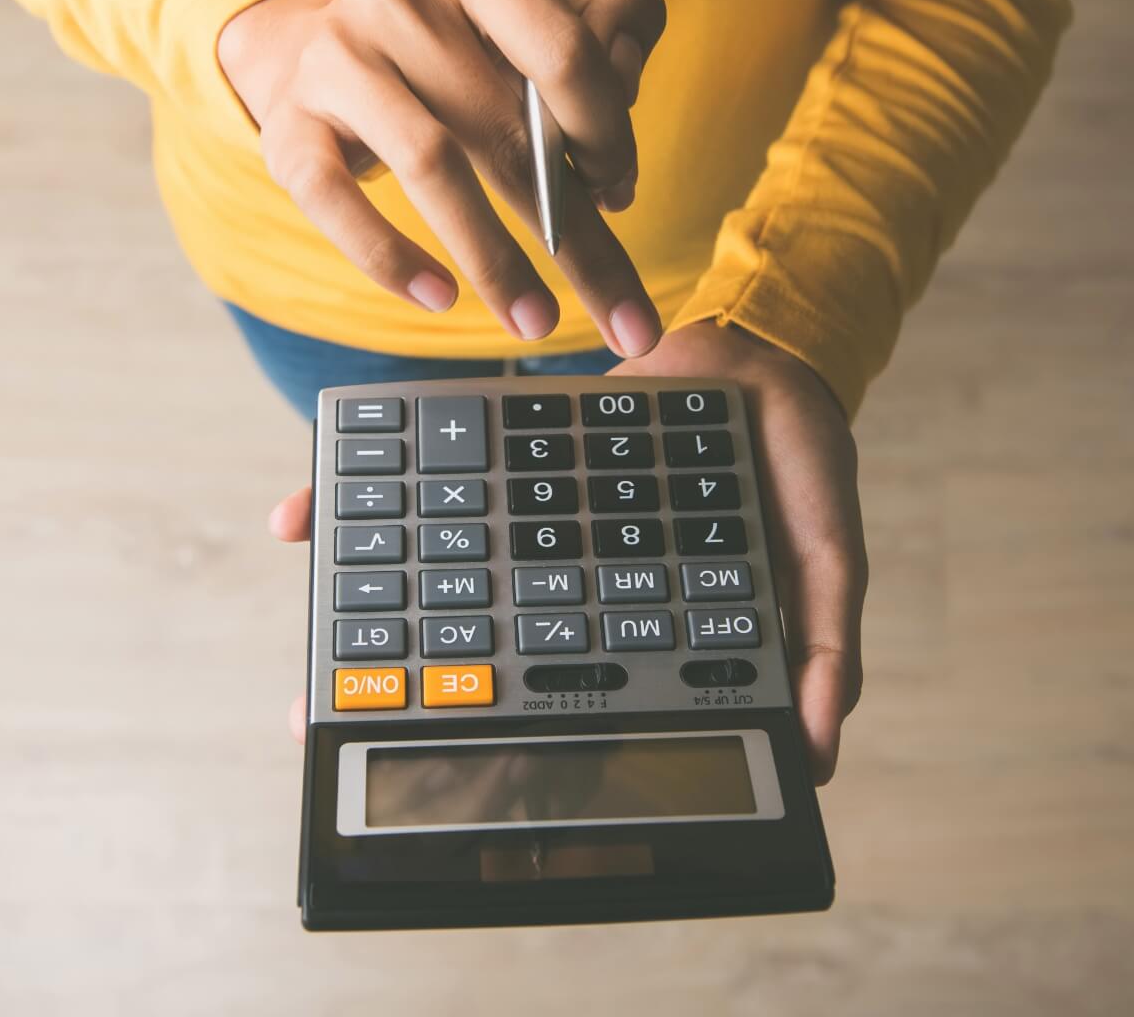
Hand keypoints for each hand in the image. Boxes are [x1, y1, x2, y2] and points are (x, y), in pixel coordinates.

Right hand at [218, 0, 667, 355]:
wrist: (317, 44)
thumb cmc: (454, 43)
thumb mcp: (536, 11)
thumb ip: (611, 33)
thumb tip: (620, 132)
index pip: (563, 50)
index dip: (608, 135)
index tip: (620, 192)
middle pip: (507, 128)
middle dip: (575, 236)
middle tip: (621, 318)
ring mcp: (332, 59)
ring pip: (430, 165)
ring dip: (494, 259)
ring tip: (535, 321)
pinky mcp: (289, 128)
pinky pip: (337, 202)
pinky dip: (389, 256)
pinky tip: (438, 296)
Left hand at [269, 322, 866, 782]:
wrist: (763, 351)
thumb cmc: (799, 465)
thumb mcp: (829, 557)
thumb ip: (829, 649)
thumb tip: (821, 750)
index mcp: (642, 620)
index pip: (571, 698)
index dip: (509, 742)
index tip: (444, 782)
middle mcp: (580, 584)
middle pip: (482, 652)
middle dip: (405, 693)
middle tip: (323, 728)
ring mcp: (543, 529)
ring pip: (446, 579)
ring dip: (373, 609)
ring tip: (310, 658)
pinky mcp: (514, 467)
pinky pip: (445, 491)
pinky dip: (380, 506)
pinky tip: (304, 519)